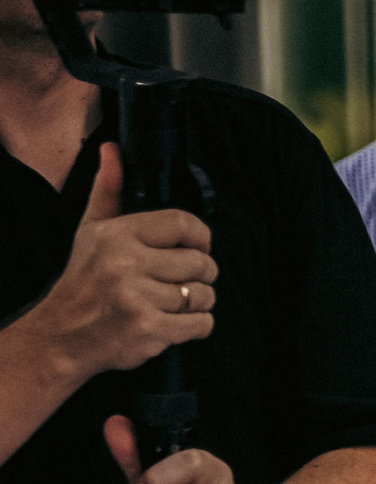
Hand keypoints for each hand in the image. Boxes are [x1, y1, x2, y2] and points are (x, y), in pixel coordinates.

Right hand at [25, 146, 215, 382]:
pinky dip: (197, 325)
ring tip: (175, 301)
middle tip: (183, 280)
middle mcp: (126, 263)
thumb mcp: (91, 230)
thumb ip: (108, 191)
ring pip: (203, 295)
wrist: (63, 333)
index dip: (201, 237)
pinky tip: (176, 321)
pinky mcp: (150, 329)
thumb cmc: (84, 280)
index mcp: (117, 234)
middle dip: (201, 274)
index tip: (197, 247)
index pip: (184, 223)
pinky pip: (202, 324)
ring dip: (199, 301)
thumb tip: (113, 150)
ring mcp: (138, 298)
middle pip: (200, 263)